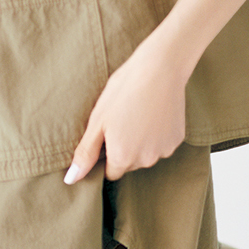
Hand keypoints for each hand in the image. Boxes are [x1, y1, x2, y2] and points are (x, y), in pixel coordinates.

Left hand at [63, 35, 190, 182]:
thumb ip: (85, 154)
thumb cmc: (123, 91)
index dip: (107, 154)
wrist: (159, 69)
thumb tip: (71, 179)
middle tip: (122, 120)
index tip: (108, 134)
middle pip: (129, 164)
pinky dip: (157, 134)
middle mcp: (146, 160)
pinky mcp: (177, 139)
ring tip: (137, 114)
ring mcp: (164, 150)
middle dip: (124, 149)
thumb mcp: (97, 121)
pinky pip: (162, 144)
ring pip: (146, 154)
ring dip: (141, 142)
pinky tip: (153, 114)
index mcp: (122, 157)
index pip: (110, 172)